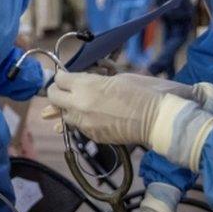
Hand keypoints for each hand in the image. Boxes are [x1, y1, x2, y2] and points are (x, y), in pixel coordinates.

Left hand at [48, 72, 212, 170]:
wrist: (158, 119)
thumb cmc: (143, 92)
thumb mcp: (117, 78)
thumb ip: (96, 79)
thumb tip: (84, 79)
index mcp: (86, 86)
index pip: (59, 79)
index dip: (62, 76)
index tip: (66, 76)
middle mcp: (79, 105)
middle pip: (54, 97)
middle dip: (57, 91)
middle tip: (64, 88)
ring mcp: (85, 123)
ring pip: (64, 115)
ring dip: (68, 108)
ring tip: (79, 104)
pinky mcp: (93, 135)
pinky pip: (78, 127)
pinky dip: (81, 121)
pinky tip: (89, 116)